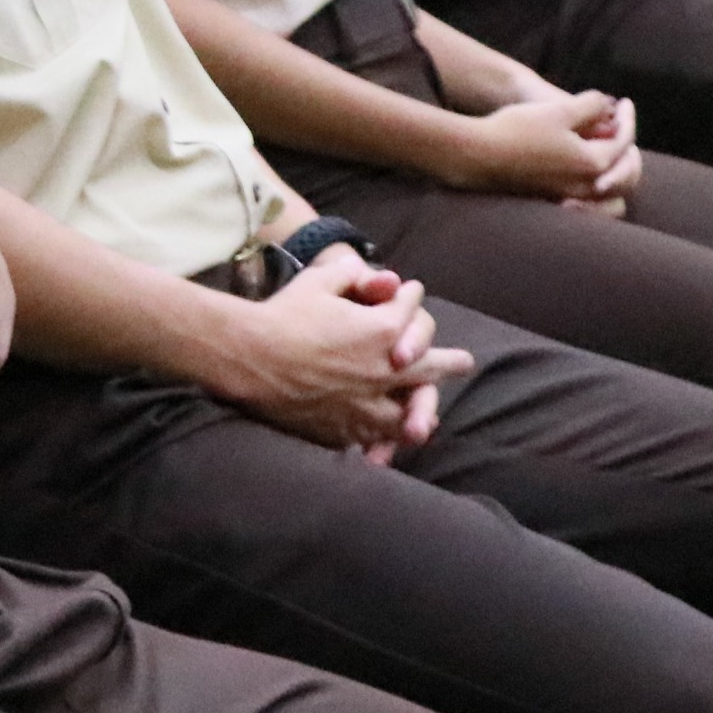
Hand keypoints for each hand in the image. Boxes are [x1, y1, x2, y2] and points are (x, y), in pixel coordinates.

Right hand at [208, 245, 469, 455]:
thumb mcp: (318, 281)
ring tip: (426, 417)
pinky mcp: (343, 429)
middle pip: (430, 370)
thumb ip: (351, 274)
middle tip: (463, 363)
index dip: (409, 298)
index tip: (409, 293)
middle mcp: (384, 372)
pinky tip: (383, 439)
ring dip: (419, 411)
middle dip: (449, 363)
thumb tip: (373, 273)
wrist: (249, 357)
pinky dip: (380, 437)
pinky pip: (372, 437)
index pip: (411, 313)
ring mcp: (366, 405)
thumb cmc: (283, 315)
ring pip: (406, 414)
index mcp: (383, 331)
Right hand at [450, 90, 639, 210]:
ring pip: (612, 195)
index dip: (629, 118)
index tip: (626, 102)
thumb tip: (609, 105)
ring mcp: (569, 198)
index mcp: (593, 163)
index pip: (625, 141)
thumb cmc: (517, 130)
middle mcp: (586, 186)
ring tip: (608, 152)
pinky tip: (585, 171)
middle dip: (627, 148)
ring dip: (617, 172)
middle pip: (627, 172)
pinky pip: (591, 204)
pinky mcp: (553, 202)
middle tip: (620, 128)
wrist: (477, 156)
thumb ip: (592, 105)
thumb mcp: (559, 109)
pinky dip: (597, 189)